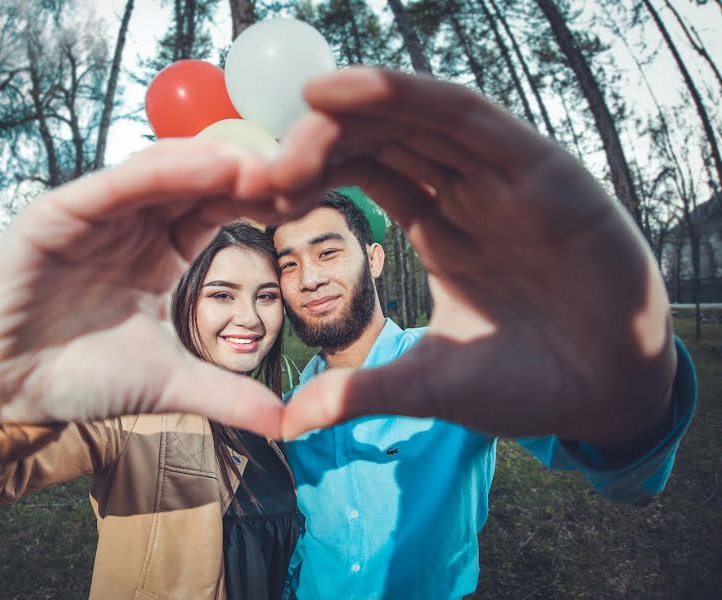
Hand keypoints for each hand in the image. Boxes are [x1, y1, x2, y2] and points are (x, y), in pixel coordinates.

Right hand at [0, 140, 284, 437]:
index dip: (258, 200)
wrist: (10, 394)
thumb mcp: (169, 383)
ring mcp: (93, 217)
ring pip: (155, 173)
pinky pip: (107, 188)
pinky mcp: (52, 218)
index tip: (304, 196)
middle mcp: (130, 225)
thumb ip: (228, 395)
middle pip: (194, 181)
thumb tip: (290, 424)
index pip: (216, 210)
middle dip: (241, 172)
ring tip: (254, 163)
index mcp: (160, 252)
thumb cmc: (83, 376)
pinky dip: (152, 175)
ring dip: (205, 163)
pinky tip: (197, 166)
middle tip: (293, 165)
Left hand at [272, 67, 676, 443]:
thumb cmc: (525, 384)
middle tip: (265, 163)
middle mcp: (467, 191)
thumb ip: (362, 390)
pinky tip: (356, 88)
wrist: (609, 395)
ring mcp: (502, 177)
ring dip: (359, 107)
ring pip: (420, 118)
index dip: (311, 172)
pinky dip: (414, 97)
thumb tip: (290, 423)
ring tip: (303, 101)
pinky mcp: (542, 169)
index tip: (256, 190)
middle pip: (384, 138)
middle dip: (322, 140)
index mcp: (440, 226)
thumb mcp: (429, 383)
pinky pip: (470, 119)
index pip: (367, 172)